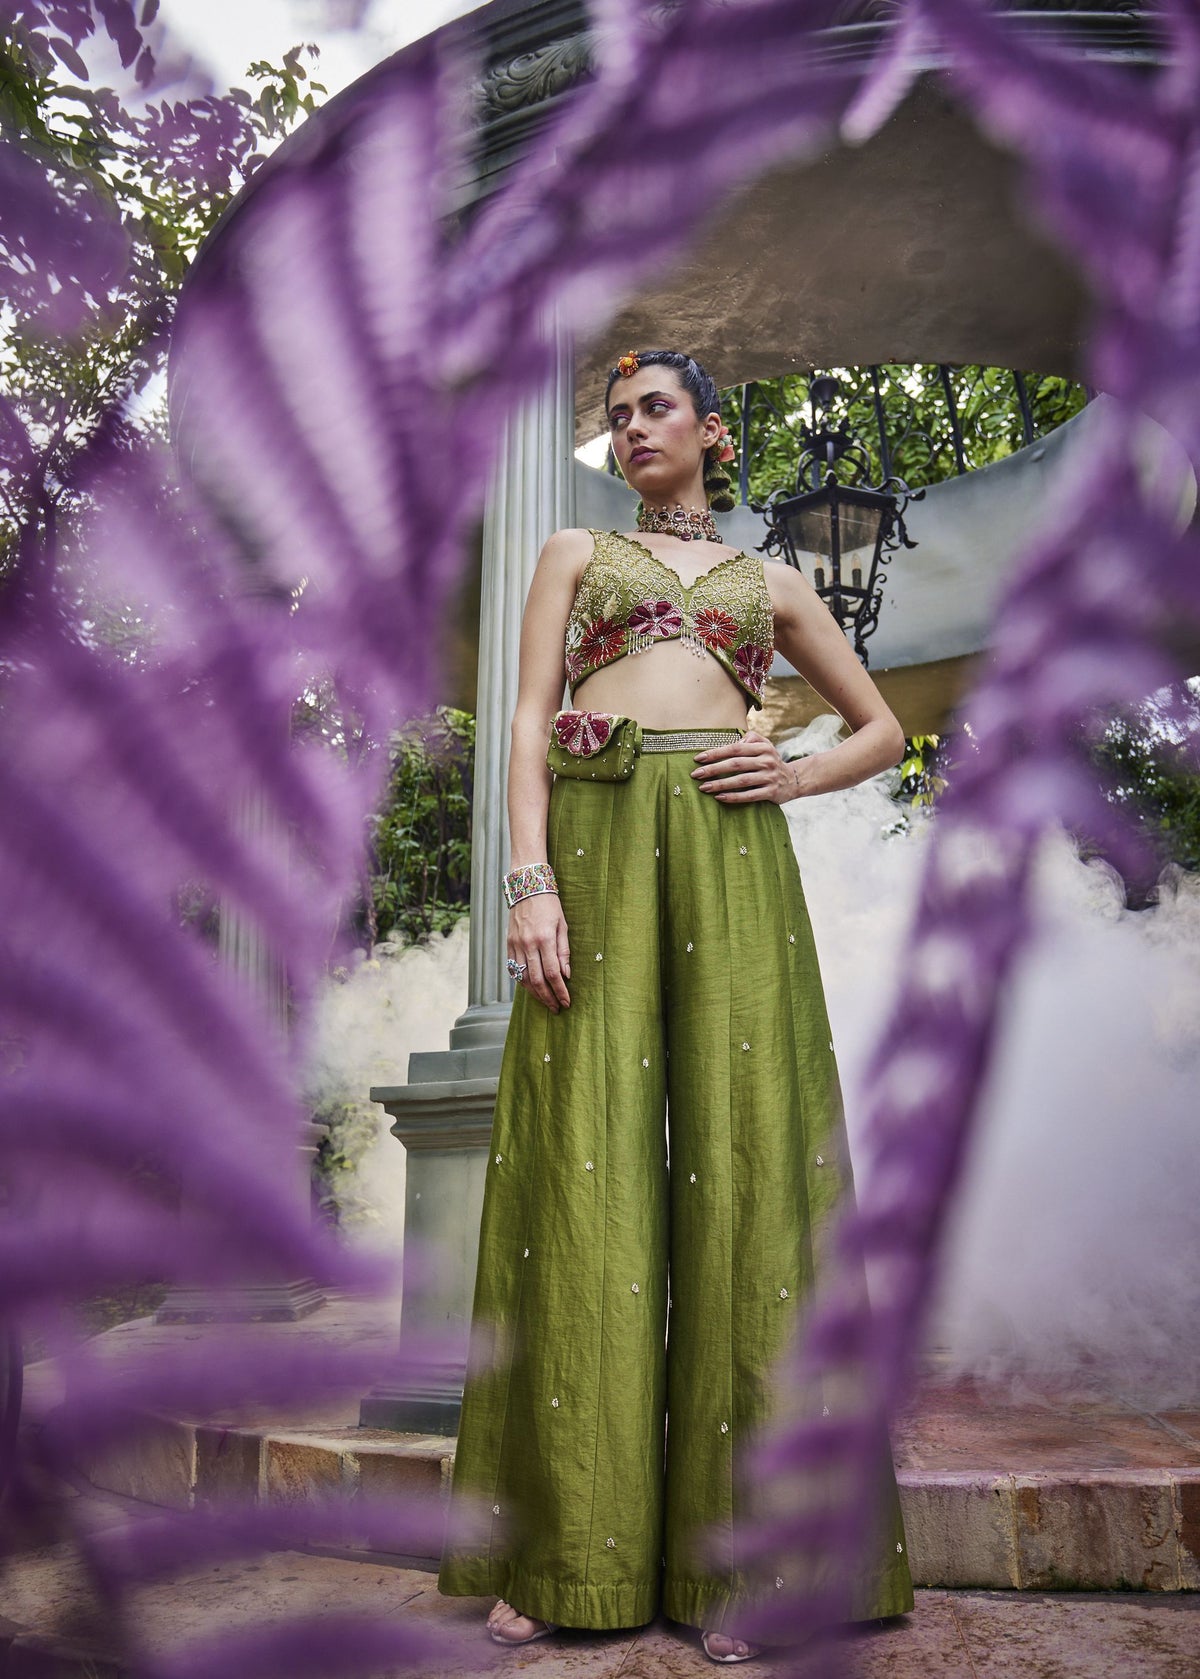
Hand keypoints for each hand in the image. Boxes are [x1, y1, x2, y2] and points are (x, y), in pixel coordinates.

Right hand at [508, 891, 570, 1011]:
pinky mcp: (509, 944)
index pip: (553, 973)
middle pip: (537, 980)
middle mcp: (528, 944)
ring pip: (523, 978)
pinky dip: (522, 982)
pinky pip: (514, 969)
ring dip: (535, 993)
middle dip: (548, 997)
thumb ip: (564, 951)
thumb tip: (566, 974)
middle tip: (556, 1008)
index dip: (560, 991)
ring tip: (545, 1001)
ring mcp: (516, 945)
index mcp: (545, 939)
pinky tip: (531, 988)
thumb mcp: (563, 926)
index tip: (566, 1002)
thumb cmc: (550, 905)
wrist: (527, 887)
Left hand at [690, 729, 805, 803]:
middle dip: (713, 769)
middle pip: (735, 764)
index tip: (698, 759)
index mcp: (762, 748)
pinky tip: (720, 798)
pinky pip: (749, 795)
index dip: (716, 753)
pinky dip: (734, 797)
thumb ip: (750, 738)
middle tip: (696, 774)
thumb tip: (734, 739)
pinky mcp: (771, 792)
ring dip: (720, 784)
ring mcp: (769, 777)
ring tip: (704, 787)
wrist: (793, 779)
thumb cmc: (769, 760)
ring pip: (741, 781)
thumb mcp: (764, 744)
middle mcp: (766, 761)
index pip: (735, 748)